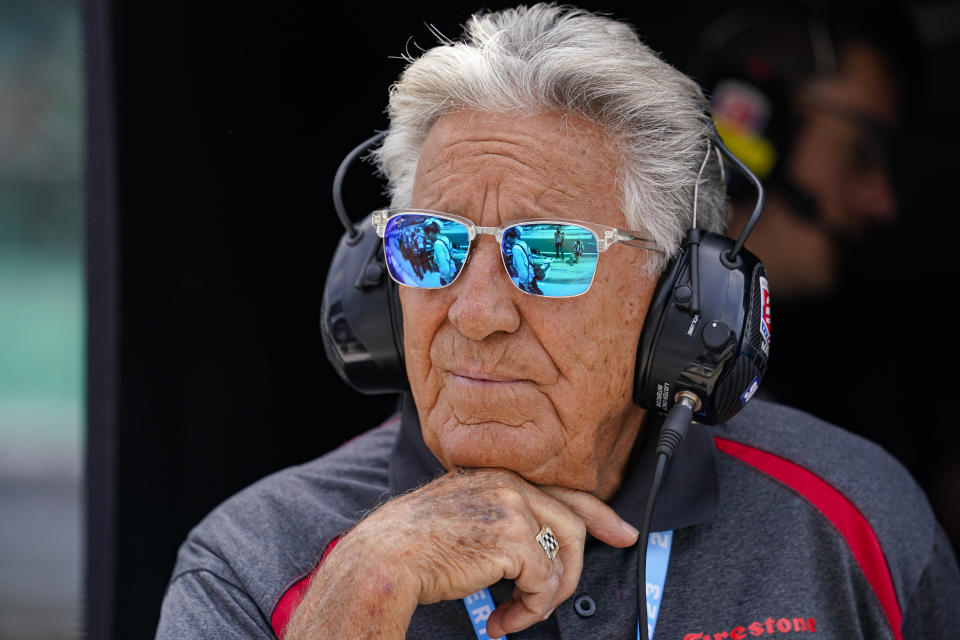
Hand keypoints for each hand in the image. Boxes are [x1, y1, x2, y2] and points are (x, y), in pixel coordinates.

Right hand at [299, 467, 638, 637]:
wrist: (383, 558)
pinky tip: (502, 621)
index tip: (622, 533)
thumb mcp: (464, 516)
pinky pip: (545, 582)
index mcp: (496, 474)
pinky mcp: (511, 536)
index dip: (599, 513)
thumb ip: (500, 519)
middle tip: (552, 602)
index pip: (563, 488)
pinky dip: (530, 611)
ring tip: (518, 614)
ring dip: (546, 597)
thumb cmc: (413, 546)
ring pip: (564, 557)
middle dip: (574, 571)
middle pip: (574, 523)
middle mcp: (507, 482)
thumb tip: (538, 544)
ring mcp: (511, 505)